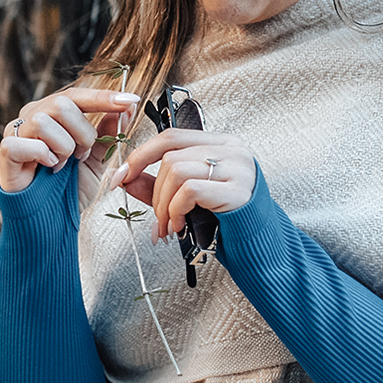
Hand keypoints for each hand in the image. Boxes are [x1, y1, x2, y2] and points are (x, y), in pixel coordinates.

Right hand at [0, 86, 142, 194]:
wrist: (50, 221)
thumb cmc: (67, 189)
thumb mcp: (95, 161)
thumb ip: (107, 135)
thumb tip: (128, 109)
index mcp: (54, 115)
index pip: (78, 96)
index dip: (104, 97)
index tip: (130, 101)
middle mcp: (33, 117)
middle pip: (62, 104)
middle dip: (82, 133)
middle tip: (81, 156)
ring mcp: (17, 133)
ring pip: (43, 121)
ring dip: (62, 147)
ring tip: (62, 165)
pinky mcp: (6, 152)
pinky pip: (25, 143)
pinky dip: (41, 156)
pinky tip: (46, 167)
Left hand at [110, 128, 257, 240]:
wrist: (261, 246)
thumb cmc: (228, 221)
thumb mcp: (189, 199)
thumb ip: (159, 186)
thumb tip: (126, 179)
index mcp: (221, 144)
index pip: (171, 136)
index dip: (140, 155)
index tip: (121, 176)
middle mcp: (232, 150)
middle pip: (170, 156)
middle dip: (154, 192)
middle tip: (156, 219)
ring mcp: (238, 168)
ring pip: (177, 171)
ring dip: (163, 205)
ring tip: (167, 226)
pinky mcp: (238, 190)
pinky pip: (190, 191)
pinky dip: (176, 210)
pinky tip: (180, 226)